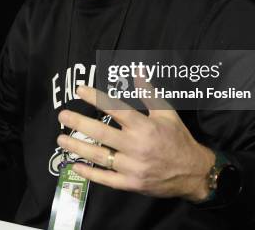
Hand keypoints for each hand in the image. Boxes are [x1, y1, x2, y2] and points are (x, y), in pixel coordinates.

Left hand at [56, 85, 214, 201]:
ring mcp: (132, 167)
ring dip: (77, 147)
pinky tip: (75, 166)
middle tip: (62, 115)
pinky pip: (106, 179)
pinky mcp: (131, 184)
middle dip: (78, 123)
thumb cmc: (178, 139)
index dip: (96, 98)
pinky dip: (89, 174)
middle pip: (101, 133)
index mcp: (144, 126)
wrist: (193, 172)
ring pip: (99, 157)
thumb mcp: (167, 113)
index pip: (115, 109)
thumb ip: (149, 93)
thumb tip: (137, 71)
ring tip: (61, 139)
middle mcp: (136, 146)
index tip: (80, 90)